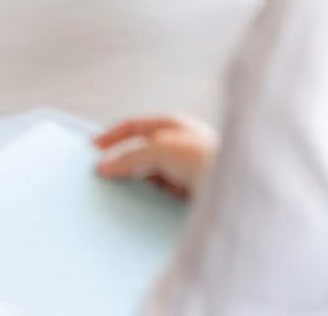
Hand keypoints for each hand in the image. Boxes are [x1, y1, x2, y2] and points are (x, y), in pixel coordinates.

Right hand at [93, 114, 217, 198]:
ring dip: (136, 181)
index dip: (112, 135)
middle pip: (141, 151)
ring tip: (118, 191)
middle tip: (103, 173)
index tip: (94, 147)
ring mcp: (186, 167)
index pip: (134, 126)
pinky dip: (149, 196)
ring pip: (151, 173)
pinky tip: (140, 203)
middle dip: (122, 161)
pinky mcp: (191, 191)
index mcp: (172, 124)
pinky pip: (162, 193)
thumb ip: (128, 157)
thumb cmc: (202, 156)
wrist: (233, 186)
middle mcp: (180, 143)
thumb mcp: (157, 149)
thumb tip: (105, 166)